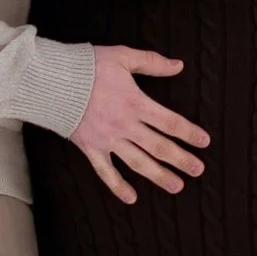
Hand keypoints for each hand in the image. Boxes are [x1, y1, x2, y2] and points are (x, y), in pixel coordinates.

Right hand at [74, 48, 209, 205]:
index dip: (189, 133)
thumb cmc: (88, 66)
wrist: (52, 81)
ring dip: (159, 176)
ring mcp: (108, 140)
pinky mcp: (90, 148)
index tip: (204, 142)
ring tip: (176, 186)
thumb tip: (178, 65)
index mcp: (136, 103)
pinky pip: (106, 172)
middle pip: (159, 146)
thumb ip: (152, 62)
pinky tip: (132, 198)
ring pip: (138, 162)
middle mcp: (125, 125)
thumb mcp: (123, 57)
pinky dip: (118, 186)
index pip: (170, 122)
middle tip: (198, 170)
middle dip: (181, 159)